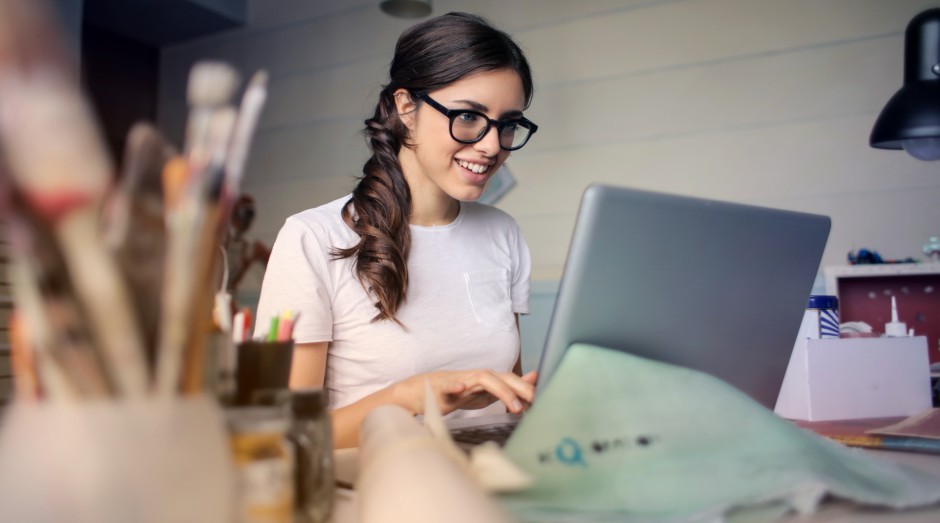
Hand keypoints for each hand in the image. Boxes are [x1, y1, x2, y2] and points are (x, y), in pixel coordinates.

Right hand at [394, 369, 537, 416]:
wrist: (422, 392)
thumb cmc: (456, 392)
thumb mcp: (485, 392)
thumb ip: (507, 388)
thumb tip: (534, 379)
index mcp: (487, 380)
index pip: (511, 381)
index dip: (527, 388)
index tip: (544, 400)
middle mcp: (476, 377)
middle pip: (502, 377)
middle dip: (520, 388)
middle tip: (536, 401)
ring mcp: (459, 381)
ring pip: (482, 379)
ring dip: (500, 390)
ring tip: (515, 406)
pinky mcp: (441, 388)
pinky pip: (448, 386)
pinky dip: (455, 386)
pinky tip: (462, 389)